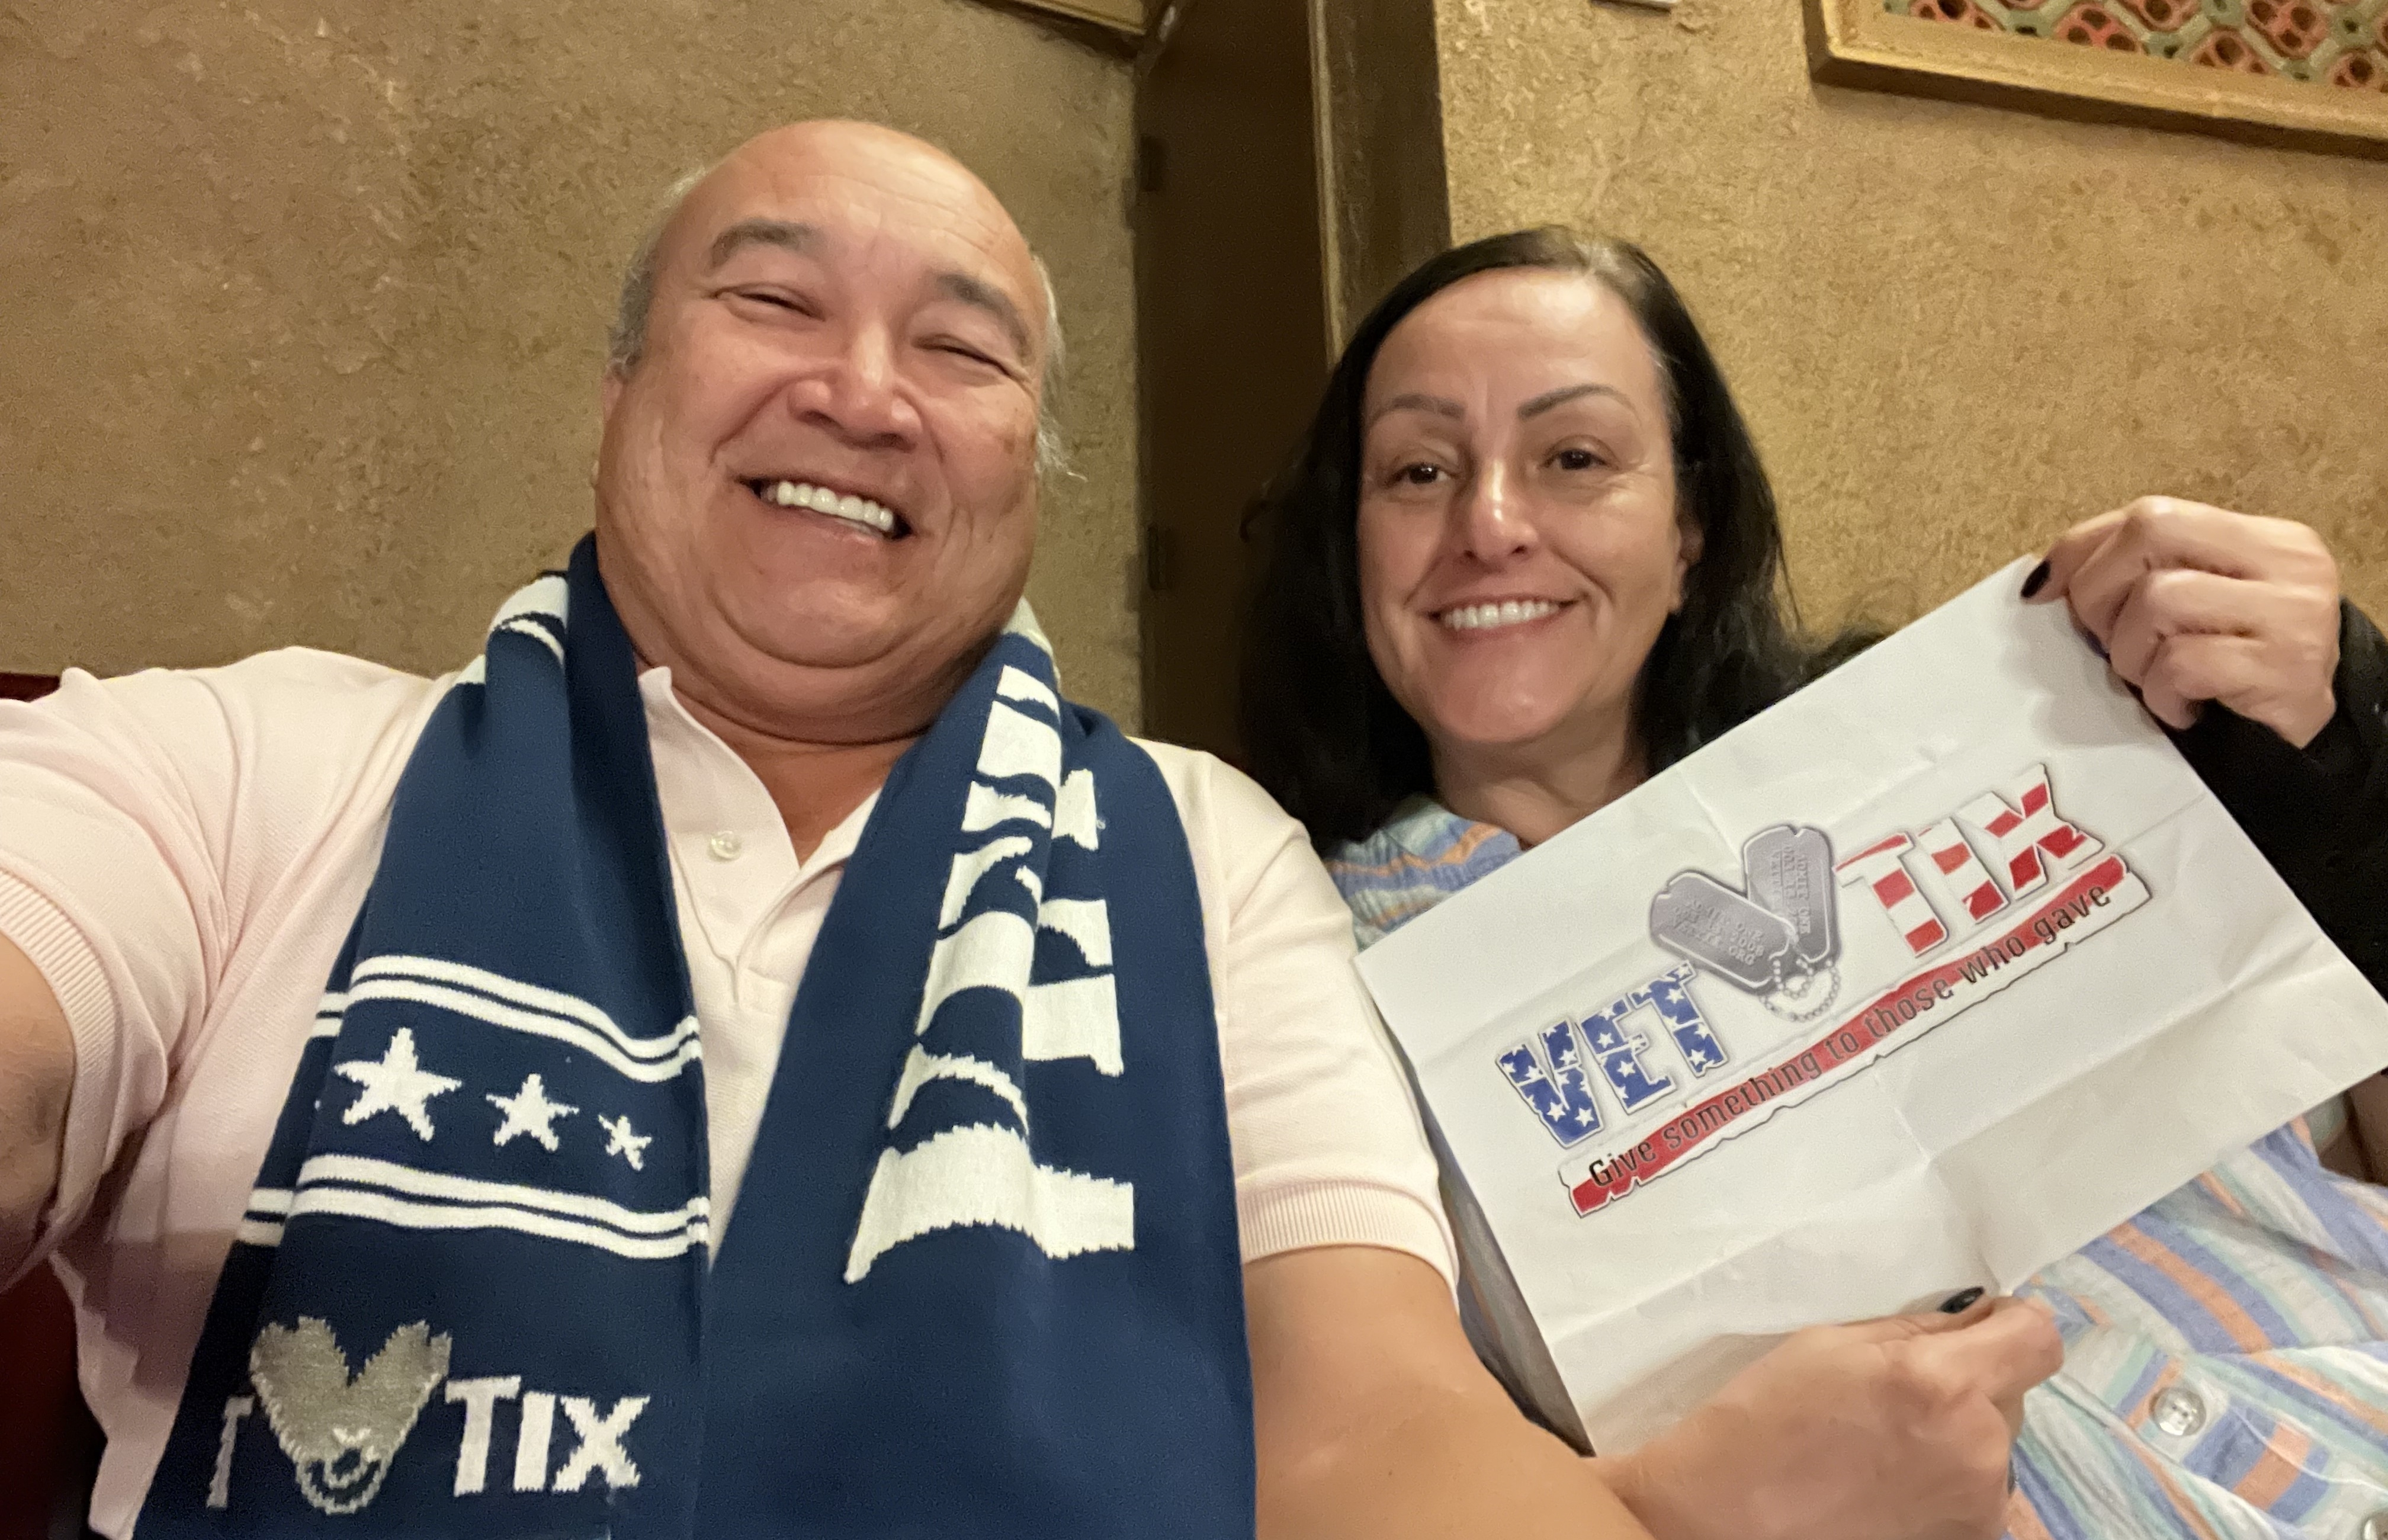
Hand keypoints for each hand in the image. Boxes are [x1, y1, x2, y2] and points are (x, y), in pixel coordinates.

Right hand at [1604, 1297, 2062, 1539]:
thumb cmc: (1762, 1420)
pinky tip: (1885, 1484)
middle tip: (1898, 1394)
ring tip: (1884, 1447)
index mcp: (1940, 1383)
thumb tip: (1973, 1321)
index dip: (2012, 1323)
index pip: (2037, 1338)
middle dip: (1969, 1383)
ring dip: (1958, 1434)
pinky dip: (1944, 1479)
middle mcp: (1977, 1446)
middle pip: (2011, 1393)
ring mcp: (1978, 1504)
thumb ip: (1914, 1331)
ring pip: (1993, 1444)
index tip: (1981, 1325)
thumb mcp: (1830, 1344)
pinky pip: (1976, 1490)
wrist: (1724, 1518)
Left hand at [2026, 497, 2340, 746]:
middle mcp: (2287, 563)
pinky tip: (2182, 709)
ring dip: (2133, 655)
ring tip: (2157, 683)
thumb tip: (2043, 582)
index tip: (2045, 593)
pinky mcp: (2286, 669)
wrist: (2298, 753)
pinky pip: (2182, 663)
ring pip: (2159, 598)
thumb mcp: (2192, 613)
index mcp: (2262, 539)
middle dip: (2102, 596)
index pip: (2151, 514)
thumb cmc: (2230, 678)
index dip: (2083, 550)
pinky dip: (2162, 694)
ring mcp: (2293, 613)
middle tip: (2113, 647)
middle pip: (2151, 533)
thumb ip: (2136, 578)